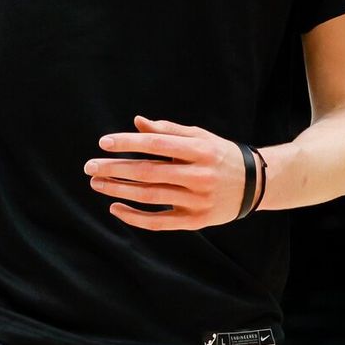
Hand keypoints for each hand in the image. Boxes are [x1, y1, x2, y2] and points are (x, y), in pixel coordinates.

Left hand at [86, 115, 249, 231]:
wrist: (254, 184)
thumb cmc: (220, 155)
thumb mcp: (200, 137)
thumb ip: (168, 131)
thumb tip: (136, 123)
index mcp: (199, 150)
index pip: (157, 145)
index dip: (128, 143)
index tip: (104, 142)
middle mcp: (198, 176)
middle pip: (148, 172)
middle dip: (115, 169)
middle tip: (90, 167)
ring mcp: (197, 201)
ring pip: (150, 197)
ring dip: (119, 191)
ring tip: (97, 184)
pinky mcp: (195, 221)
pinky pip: (159, 222)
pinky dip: (135, 217)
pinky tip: (116, 209)